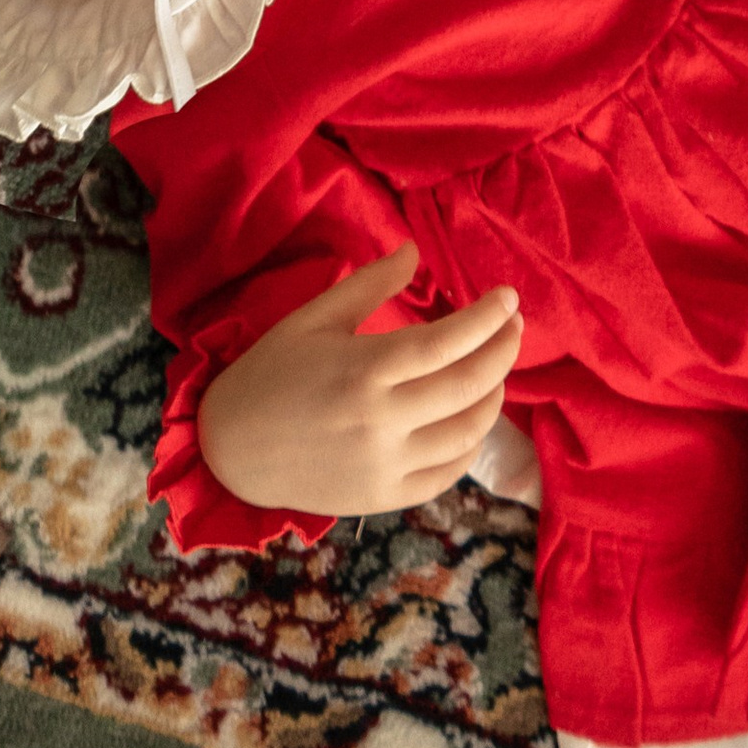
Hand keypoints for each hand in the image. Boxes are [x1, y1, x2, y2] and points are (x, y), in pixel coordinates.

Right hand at [196, 245, 523, 518]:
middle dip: (502, 351)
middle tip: (515, 326)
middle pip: (467, 385)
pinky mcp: (387, 497)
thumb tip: (415, 250)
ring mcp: (388, 465)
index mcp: (365, 369)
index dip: (486, 319)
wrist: (232, 450)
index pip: (447, 343)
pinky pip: (448, 473)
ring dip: (494, 395)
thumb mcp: (314, 317)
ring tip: (496, 367)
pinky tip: (473, 417)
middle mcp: (383, 421)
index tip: (509, 298)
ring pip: (467, 432)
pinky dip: (471, 444)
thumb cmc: (271, 373)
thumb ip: (370, 284)